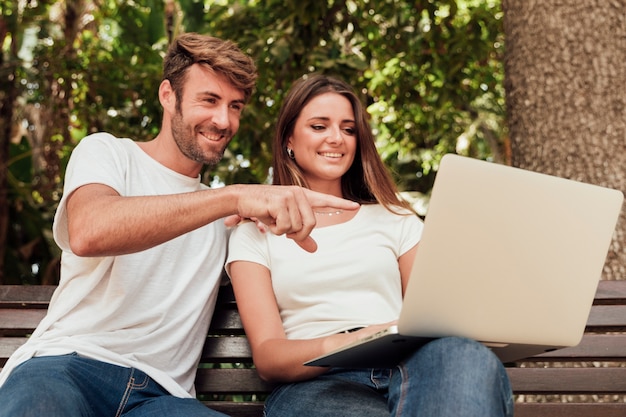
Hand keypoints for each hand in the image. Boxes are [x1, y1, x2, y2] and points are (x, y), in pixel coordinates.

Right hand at [231, 185, 358, 251]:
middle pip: (310, 224)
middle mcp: (299, 194)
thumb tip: (315, 250)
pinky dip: (275, 229)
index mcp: (303, 196)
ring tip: (272, 220)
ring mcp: (290, 196)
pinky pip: (284, 226)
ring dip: (283, 231)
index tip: (356, 206)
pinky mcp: (280, 201)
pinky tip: (267, 218)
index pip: (326, 201)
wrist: (242, 199)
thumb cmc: (264, 209)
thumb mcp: (284, 223)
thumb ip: (300, 236)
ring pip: (296, 227)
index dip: (341, 205)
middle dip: (297, 234)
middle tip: (284, 232)